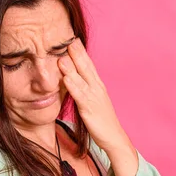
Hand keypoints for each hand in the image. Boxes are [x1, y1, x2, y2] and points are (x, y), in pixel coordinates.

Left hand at [57, 37, 129, 152]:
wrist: (114, 137)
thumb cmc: (101, 119)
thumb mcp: (92, 99)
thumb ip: (83, 88)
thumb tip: (72, 78)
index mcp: (97, 84)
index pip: (88, 64)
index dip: (80, 51)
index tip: (71, 38)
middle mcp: (96, 87)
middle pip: (86, 66)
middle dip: (77, 52)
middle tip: (68, 37)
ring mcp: (94, 97)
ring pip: (81, 78)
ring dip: (72, 66)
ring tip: (62, 54)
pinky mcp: (89, 108)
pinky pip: (80, 95)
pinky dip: (73, 86)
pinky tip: (66, 78)